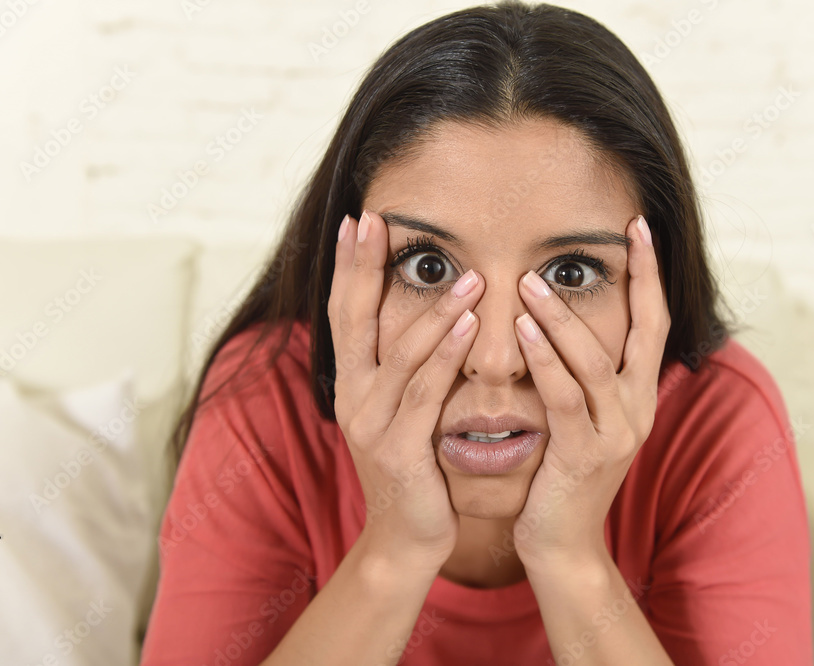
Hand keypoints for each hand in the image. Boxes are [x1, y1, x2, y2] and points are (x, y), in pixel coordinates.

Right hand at [328, 209, 485, 570]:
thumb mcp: (398, 412)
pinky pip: (425, 392)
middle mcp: (353, 396)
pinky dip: (446, 354)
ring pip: (401, 352)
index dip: (349, 266)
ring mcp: (372, 422)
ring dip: (435, 309)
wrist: (405, 537)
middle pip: (354, 318)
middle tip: (377, 219)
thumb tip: (425, 319)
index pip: (345, 312)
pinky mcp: (397, 449)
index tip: (358, 220)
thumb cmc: (411, 469)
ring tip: (468, 274)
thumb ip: (406, 370)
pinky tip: (468, 325)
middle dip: (364, 267)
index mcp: (352, 383)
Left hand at [509, 215, 670, 569]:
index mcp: (637, 395)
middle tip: (604, 233)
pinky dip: (545, 360)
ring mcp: (615, 432)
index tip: (640, 229)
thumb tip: (558, 320)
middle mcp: (636, 408)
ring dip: (560, 317)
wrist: (561, 542)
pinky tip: (522, 331)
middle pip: (643, 329)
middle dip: (630, 277)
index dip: (650, 274)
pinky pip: (565, 396)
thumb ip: (580, 375)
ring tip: (529, 281)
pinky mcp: (584, 453)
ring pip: (595, 360)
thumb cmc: (561, 473)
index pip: (653, 322)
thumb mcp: (580, 418)